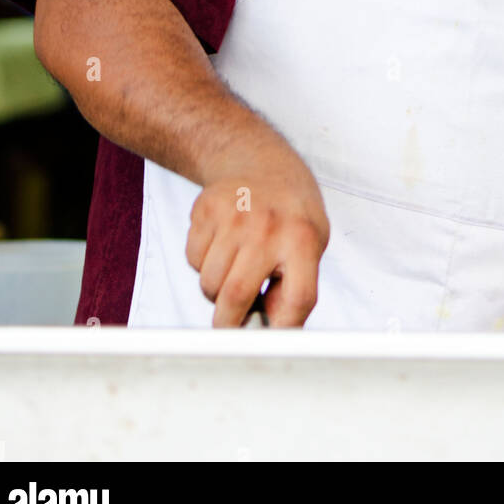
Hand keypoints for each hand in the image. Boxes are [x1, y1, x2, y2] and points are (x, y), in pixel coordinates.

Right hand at [185, 135, 329, 328]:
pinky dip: (202, 263)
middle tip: (231, 324)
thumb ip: (295, 288)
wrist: (262, 163)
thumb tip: (268, 333)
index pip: (298, 299)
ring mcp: (234, 215)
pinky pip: (193, 259)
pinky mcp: (205, 208)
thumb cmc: (290, 216)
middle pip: (236, 297)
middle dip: (229, 323)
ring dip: (216, 290)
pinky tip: (221, 244)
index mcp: (304, 238)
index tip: (269, 341)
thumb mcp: (311, 246)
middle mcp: (268, 226)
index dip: (283, 329)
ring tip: (234, 269)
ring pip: (209, 283)